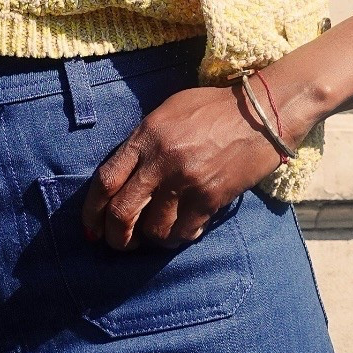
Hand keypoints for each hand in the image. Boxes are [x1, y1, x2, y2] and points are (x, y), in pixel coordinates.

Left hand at [80, 82, 288, 251]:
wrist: (261, 113)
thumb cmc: (212, 109)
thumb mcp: (167, 112)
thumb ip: (142, 141)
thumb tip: (122, 176)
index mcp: (145, 136)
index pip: (106, 181)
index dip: (92, 211)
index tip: (91, 227)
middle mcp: (161, 161)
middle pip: (122, 212)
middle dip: (115, 236)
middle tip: (118, 244)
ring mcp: (186, 181)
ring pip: (153, 229)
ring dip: (151, 238)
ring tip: (154, 236)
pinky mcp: (211, 198)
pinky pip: (184, 232)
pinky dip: (179, 237)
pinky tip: (182, 231)